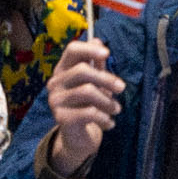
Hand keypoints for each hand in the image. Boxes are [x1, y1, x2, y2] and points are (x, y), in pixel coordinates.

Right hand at [44, 38, 124, 175]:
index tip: (107, 53)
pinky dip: (104, 118)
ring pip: (87, 92)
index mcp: (63, 70)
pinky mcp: (60, 118)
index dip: (89, 49)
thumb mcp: (95, 84)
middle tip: (122, 88)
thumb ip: (96, 64)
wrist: (78, 138)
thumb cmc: (88, 106)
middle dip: (106, 79)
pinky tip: (109, 124)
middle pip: (82, 70)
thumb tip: (98, 40)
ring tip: (116, 110)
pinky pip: (88, 113)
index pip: (72, 50)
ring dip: (108, 102)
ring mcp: (56, 101)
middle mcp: (55, 83)